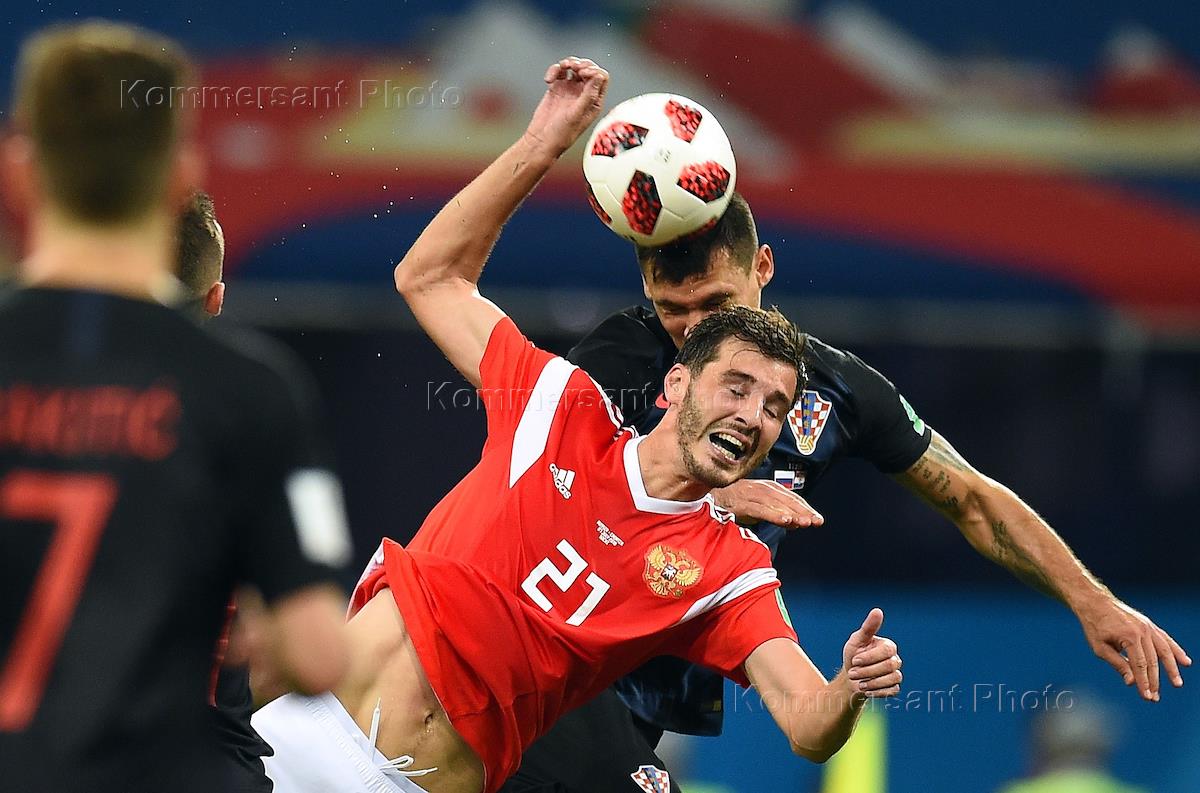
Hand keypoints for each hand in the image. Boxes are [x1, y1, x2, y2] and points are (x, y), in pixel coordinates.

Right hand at [523, 57, 608, 157]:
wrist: (541, 140)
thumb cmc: (561, 134)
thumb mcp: (576, 115)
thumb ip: (589, 95)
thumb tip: (599, 75)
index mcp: (594, 101)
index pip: (601, 78)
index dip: (594, 71)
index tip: (582, 73)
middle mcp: (584, 94)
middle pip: (589, 69)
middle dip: (582, 64)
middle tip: (573, 67)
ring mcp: (570, 90)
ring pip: (574, 68)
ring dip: (569, 63)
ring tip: (562, 66)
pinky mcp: (557, 88)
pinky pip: (559, 72)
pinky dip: (554, 70)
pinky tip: (548, 79)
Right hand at [712, 479, 823, 527]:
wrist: (699, 496)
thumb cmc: (728, 503)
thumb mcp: (754, 508)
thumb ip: (775, 514)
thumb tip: (795, 523)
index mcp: (763, 487)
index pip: (788, 497)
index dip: (803, 507)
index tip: (817, 519)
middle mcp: (757, 487)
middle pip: (784, 498)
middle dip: (801, 510)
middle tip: (817, 521)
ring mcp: (747, 493)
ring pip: (773, 502)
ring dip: (790, 512)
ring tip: (804, 522)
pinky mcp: (736, 501)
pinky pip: (757, 508)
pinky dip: (772, 513)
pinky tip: (785, 521)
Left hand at [843, 608, 901, 698]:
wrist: (849, 678)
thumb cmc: (853, 656)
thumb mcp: (857, 640)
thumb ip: (868, 627)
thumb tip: (877, 610)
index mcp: (888, 646)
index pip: (887, 650)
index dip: (870, 657)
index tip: (854, 660)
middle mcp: (895, 659)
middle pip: (890, 665)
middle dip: (868, 670)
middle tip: (852, 673)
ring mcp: (896, 674)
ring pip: (893, 678)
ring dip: (872, 682)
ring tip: (858, 683)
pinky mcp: (894, 687)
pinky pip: (893, 690)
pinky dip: (878, 691)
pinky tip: (866, 690)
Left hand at [1076, 595, 1190, 701]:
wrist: (1094, 602)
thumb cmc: (1094, 625)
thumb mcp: (1100, 647)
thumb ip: (1117, 664)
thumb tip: (1132, 682)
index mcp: (1129, 637)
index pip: (1140, 665)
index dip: (1144, 683)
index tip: (1147, 697)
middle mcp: (1142, 631)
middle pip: (1152, 661)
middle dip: (1154, 681)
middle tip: (1155, 698)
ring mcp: (1147, 627)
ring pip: (1164, 651)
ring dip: (1171, 668)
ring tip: (1177, 683)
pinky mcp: (1149, 625)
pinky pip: (1165, 639)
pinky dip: (1176, 650)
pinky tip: (1185, 662)